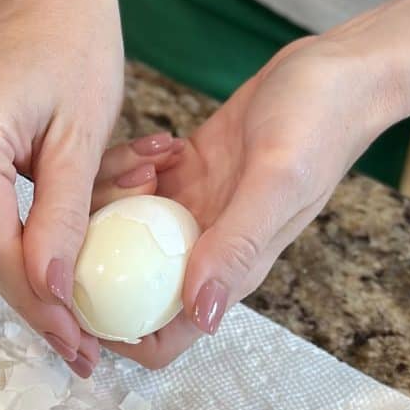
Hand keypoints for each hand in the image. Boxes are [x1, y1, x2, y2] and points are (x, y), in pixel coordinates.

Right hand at [0, 0, 128, 377]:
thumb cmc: (76, 42)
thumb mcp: (84, 136)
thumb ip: (64, 218)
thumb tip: (53, 294)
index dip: (40, 301)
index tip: (79, 345)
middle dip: (36, 297)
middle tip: (83, 344)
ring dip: (31, 270)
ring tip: (80, 312)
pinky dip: (19, 237)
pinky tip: (56, 262)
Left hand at [97, 34, 392, 368]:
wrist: (335, 73)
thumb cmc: (318, 125)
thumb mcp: (277, 181)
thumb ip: (237, 245)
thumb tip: (203, 315)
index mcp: (228, 270)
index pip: (164, 335)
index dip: (117, 333)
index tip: (74, 299)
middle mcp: (201, 250)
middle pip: (125, 284)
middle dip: (93, 257)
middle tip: (88, 213)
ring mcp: (189, 213)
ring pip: (120, 229)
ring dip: (114, 198)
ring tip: (145, 162)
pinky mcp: (181, 176)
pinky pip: (131, 185)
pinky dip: (129, 167)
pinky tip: (157, 144)